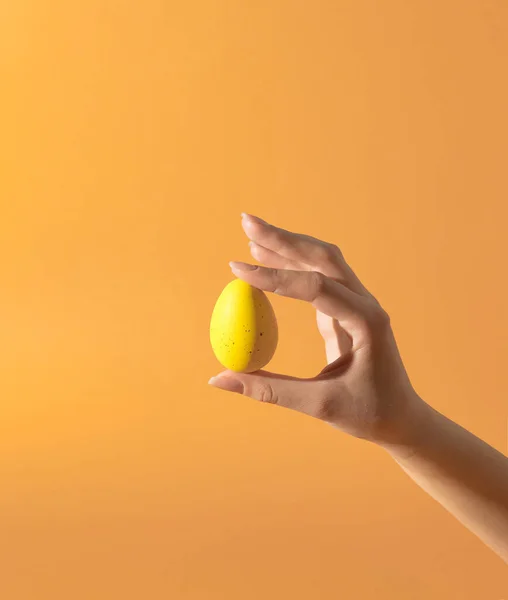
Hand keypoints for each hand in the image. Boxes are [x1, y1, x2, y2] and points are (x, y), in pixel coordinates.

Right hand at [209, 213, 424, 450]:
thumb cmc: (368, 413)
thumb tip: (219, 379)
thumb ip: (269, 390)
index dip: (274, 277)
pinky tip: (270, 259)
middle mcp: (366, 304)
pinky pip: (320, 278)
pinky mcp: (349, 308)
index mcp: (366, 322)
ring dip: (289, 245)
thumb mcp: (319, 405)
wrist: (402, 416)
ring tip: (252, 234)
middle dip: (284, 238)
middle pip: (323, 257)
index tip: (237, 269)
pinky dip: (294, 264)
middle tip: (246, 222)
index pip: (316, 287)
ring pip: (324, 260)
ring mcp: (359, 303)